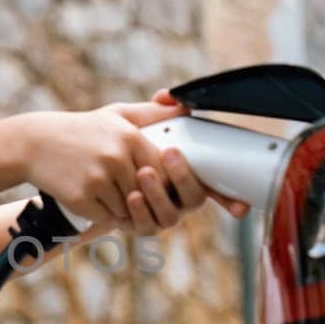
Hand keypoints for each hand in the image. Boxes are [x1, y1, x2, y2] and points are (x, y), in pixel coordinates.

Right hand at [20, 99, 188, 228]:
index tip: (146, 178)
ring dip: (120, 206)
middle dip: (138, 195)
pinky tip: (90, 196)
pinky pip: (106, 218)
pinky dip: (101, 213)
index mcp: (130, 137)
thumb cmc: (82, 129)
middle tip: (122, 184)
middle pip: (146, 193)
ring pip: (128, 209)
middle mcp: (116, 157)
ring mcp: (98, 179)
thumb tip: (186, 109)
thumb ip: (153, 113)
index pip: (163, 172)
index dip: (158, 181)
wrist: (34, 142)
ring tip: (102, 186)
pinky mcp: (81, 198)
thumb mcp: (118, 114)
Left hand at [104, 87, 250, 237]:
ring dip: (160, 194)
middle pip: (194, 198)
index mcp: (185, 176)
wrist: (82, 167)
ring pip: (170, 215)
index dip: (233, 199)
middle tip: (170, 153)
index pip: (216, 188)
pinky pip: (145, 226)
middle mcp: (177, 199)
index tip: (242, 206)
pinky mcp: (138, 226)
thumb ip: (153, 111)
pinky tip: (132, 195)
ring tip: (145, 172)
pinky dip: (141, 211)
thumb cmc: (114, 145)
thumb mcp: (131, 123)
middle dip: (184, 177)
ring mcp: (159, 215)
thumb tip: (168, 97)